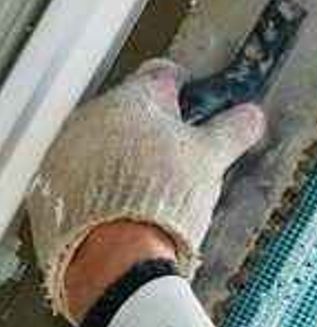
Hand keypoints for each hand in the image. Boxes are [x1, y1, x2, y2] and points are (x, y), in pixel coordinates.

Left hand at [25, 59, 263, 320]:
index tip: (197, 101)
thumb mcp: (212, 159)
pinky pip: (86, 170)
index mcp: (135, 100)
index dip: (186, 87)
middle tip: (184, 154)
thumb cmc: (163, 198)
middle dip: (158, 127)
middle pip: (133, 109)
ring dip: (129, 154)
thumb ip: (233, 130)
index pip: (163, 74)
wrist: (114, 253)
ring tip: (155, 186)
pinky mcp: (55, 182)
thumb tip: (252, 116)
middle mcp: (94, 115)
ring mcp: (69, 148)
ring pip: (108, 140)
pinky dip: (106, 180)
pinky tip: (127, 203)